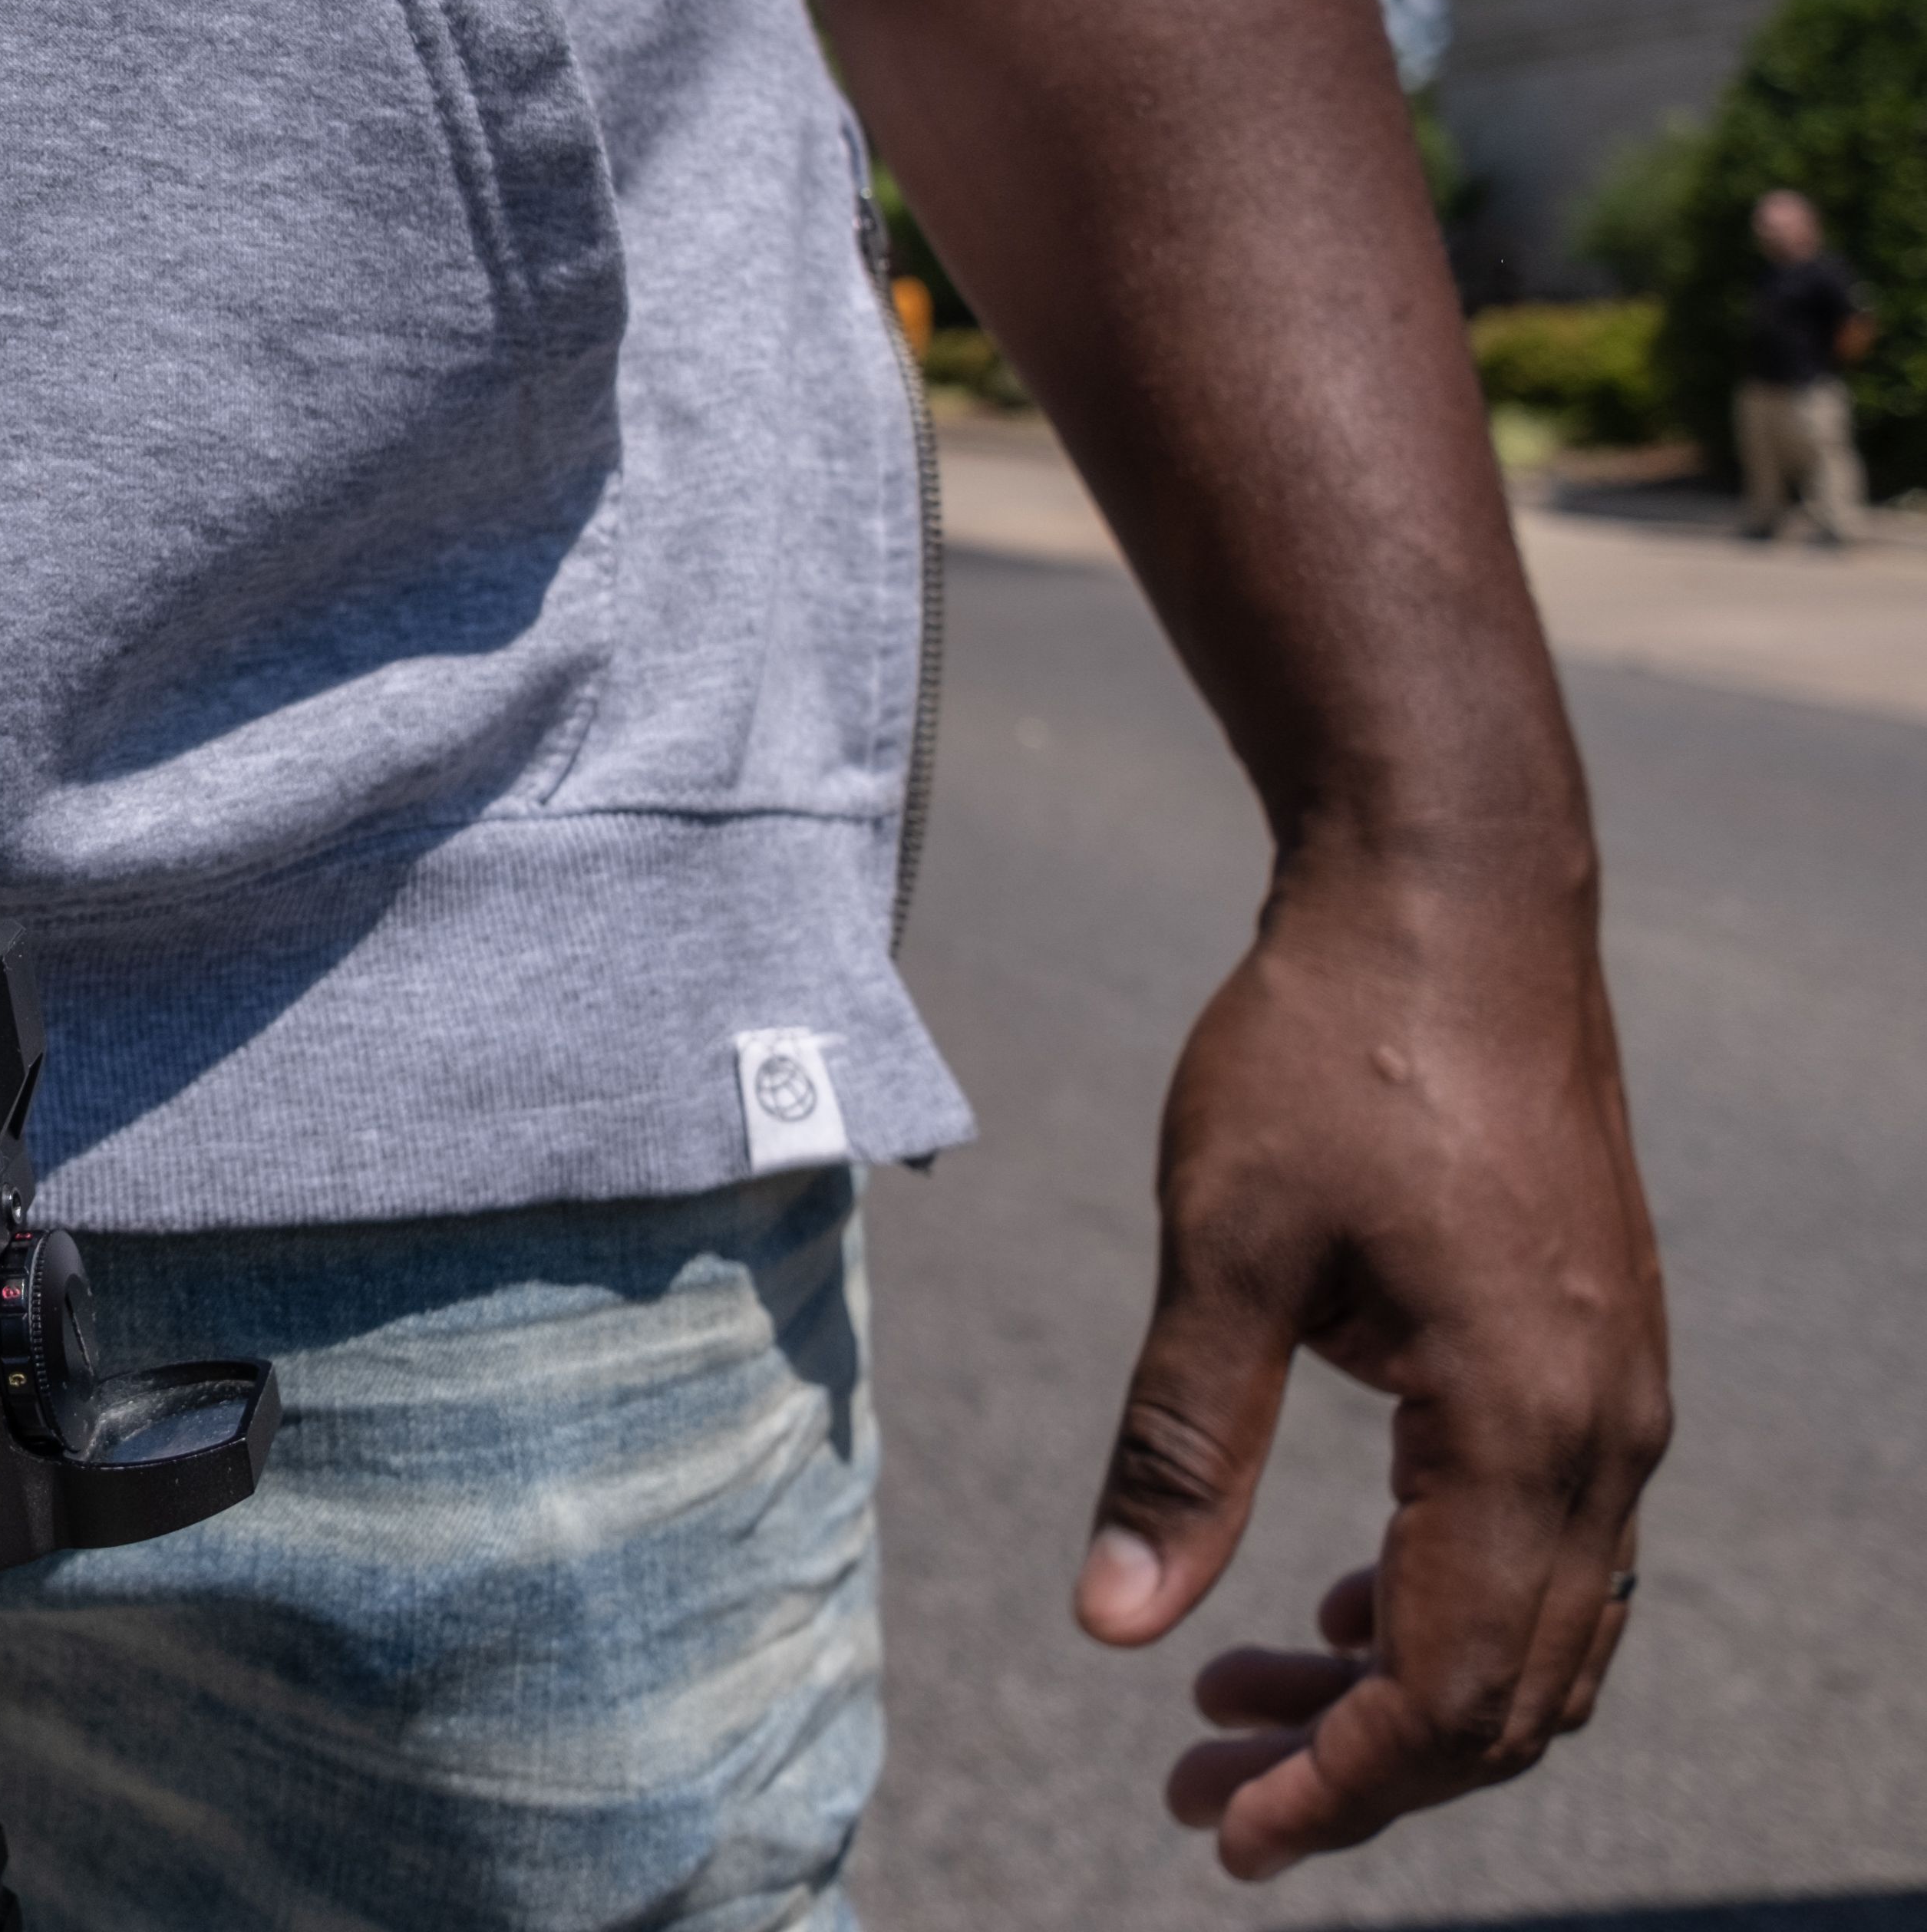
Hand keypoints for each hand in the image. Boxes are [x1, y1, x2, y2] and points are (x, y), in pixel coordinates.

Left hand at [1079, 854, 1666, 1878]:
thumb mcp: (1224, 1249)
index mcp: (1518, 1426)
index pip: (1445, 1687)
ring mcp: (1616, 1397)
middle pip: (1508, 1690)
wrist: (1451, 902)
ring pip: (1537, 1628)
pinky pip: (1546, 1545)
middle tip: (1202, 1788)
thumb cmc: (1328, 1051)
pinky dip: (1446, 1605)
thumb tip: (1115, 1628)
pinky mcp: (1590, 1354)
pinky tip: (1326, 1604)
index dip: (1335, 1783)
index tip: (1218, 1829)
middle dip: (1359, 1764)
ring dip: (1397, 1690)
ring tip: (1237, 1704)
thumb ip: (1178, 1446)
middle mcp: (1604, 1435)